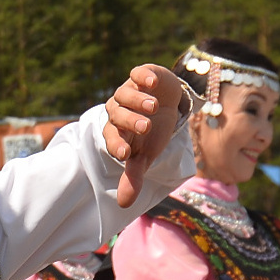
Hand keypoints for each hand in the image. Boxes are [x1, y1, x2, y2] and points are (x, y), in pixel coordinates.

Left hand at [101, 64, 190, 209]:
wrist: (169, 104)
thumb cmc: (153, 134)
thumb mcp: (146, 156)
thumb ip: (134, 177)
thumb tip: (124, 205)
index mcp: (117, 131)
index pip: (111, 138)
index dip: (116, 145)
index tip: (126, 153)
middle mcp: (118, 110)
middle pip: (117, 115)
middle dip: (130, 121)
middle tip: (146, 127)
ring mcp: (128, 91)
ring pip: (124, 94)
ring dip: (137, 100)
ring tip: (154, 107)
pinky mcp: (141, 75)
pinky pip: (137, 74)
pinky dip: (143, 77)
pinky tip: (152, 83)